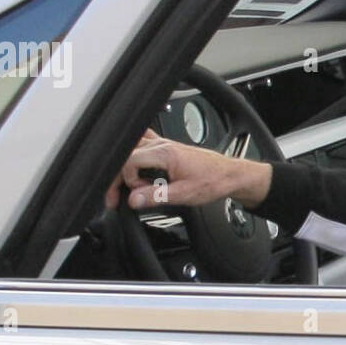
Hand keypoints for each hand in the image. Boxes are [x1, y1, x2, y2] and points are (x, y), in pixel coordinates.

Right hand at [104, 129, 271, 210]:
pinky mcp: (168, 149)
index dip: (127, 180)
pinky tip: (135, 171)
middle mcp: (163, 145)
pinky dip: (135, 158)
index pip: (129, 161)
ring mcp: (164, 145)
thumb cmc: (213, 181)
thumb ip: (156, 196)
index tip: (135, 194)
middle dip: (118, 178)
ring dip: (125, 169)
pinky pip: (144, 146)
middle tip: (115, 198)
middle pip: (126, 156)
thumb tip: (134, 199)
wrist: (229, 175)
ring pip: (132, 151)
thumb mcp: (184, 194)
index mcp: (165, 153)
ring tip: (127, 189)